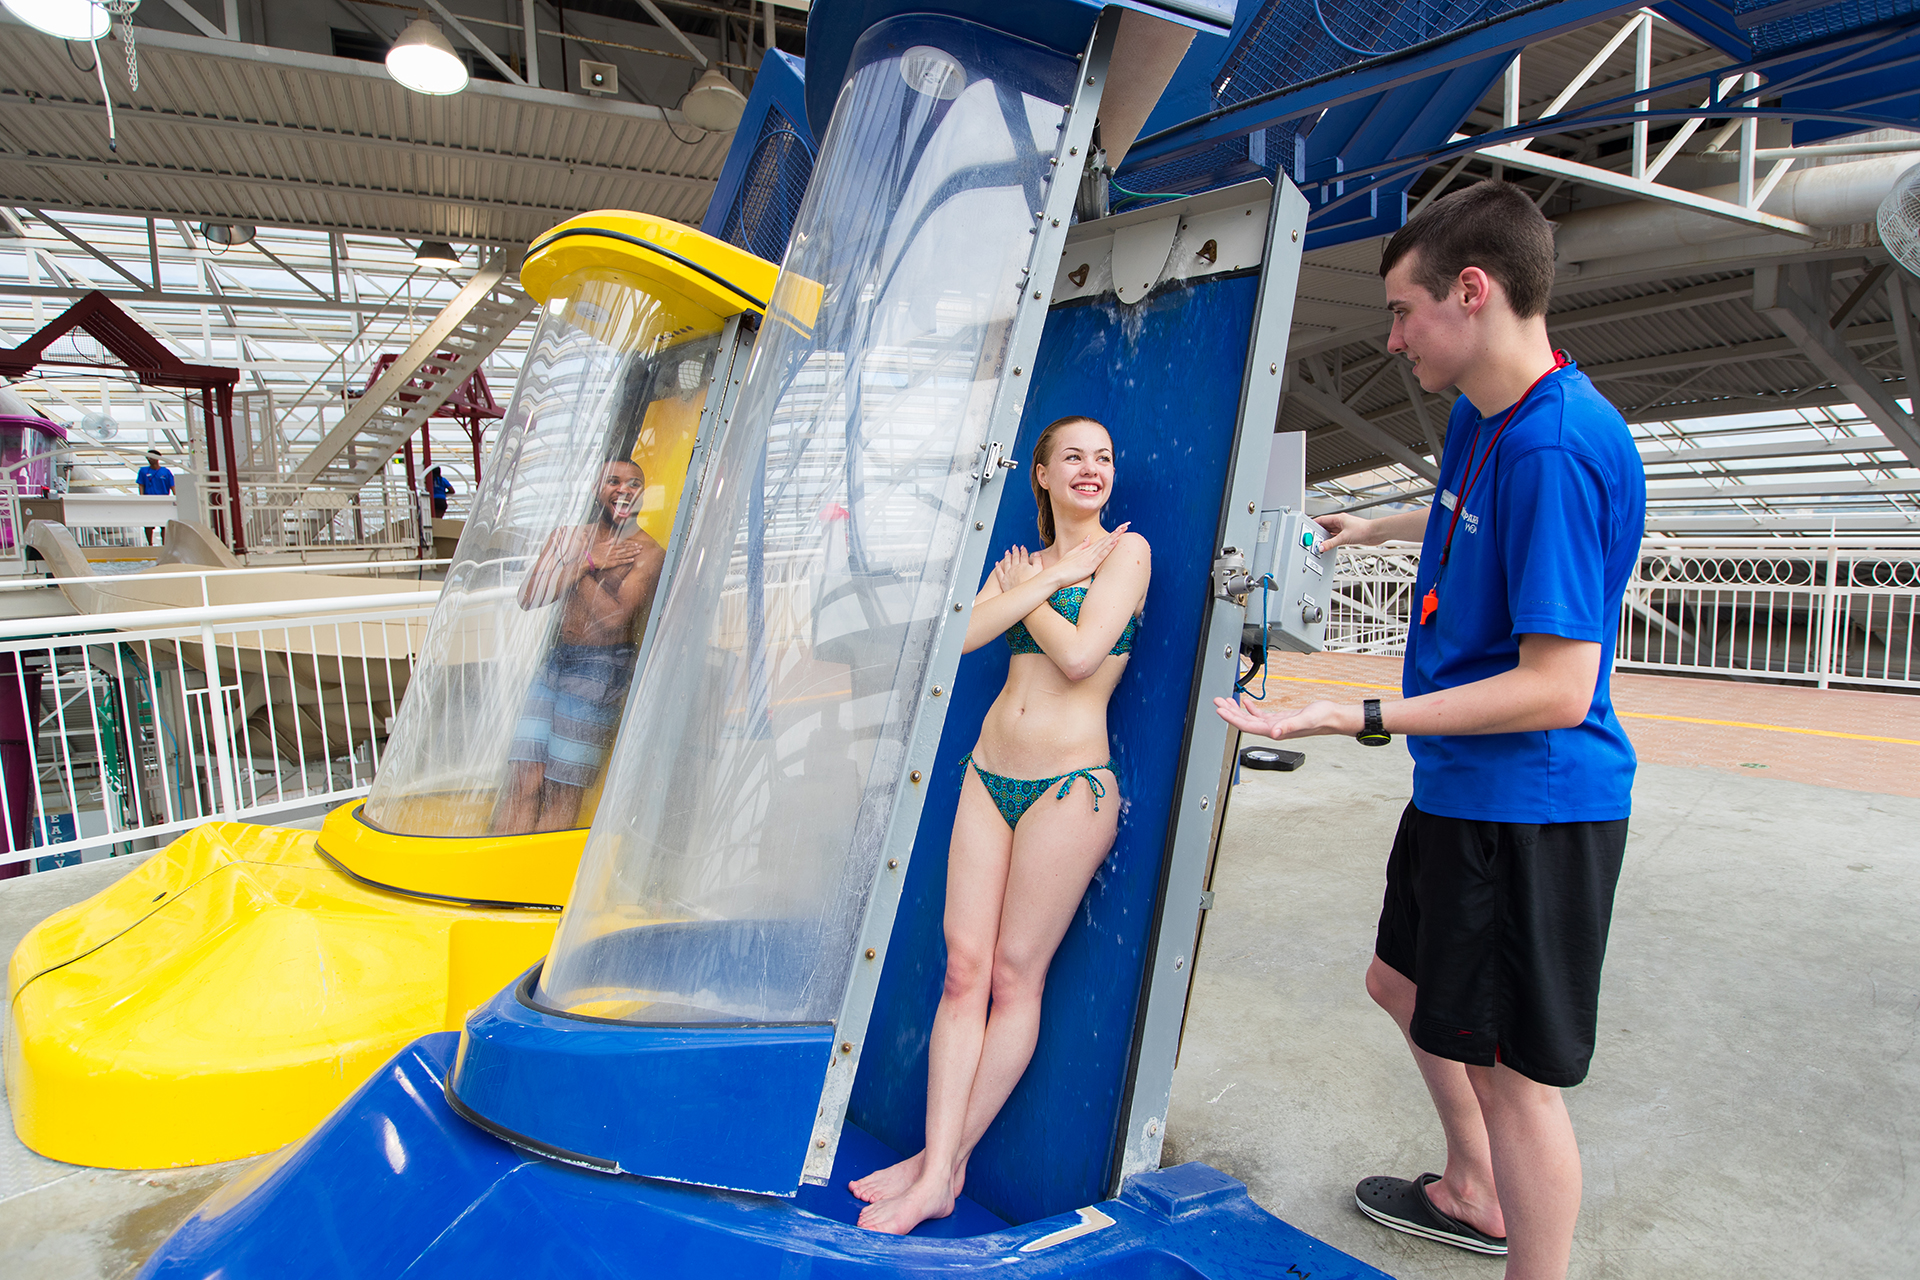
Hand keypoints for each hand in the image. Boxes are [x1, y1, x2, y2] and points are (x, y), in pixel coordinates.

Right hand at [594, 538, 644, 569]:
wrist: (589, 559)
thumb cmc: (593, 552)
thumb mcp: (600, 545)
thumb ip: (607, 542)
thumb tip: (613, 538)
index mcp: (611, 547)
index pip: (623, 545)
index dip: (630, 544)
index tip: (636, 544)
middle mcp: (614, 551)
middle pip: (626, 549)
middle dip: (634, 548)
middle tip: (641, 547)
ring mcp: (613, 557)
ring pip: (625, 554)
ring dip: (633, 553)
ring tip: (639, 552)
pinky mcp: (612, 563)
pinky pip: (621, 561)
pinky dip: (627, 560)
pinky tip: (633, 560)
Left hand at [994, 546, 1044, 591]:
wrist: (1024, 596)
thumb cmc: (1033, 585)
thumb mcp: (1040, 571)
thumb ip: (1038, 561)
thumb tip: (1036, 553)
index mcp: (1024, 565)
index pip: (1024, 556)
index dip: (1023, 551)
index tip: (1023, 547)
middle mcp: (1015, 568)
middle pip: (1015, 558)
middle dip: (1015, 551)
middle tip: (1014, 547)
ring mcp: (1008, 574)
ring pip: (1006, 563)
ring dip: (1007, 557)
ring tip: (1007, 552)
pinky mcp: (1003, 581)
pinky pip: (999, 572)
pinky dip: (998, 567)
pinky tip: (997, 563)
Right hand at [1048, 522, 1129, 586]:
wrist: (1055, 575)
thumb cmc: (1063, 567)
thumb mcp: (1072, 554)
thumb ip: (1081, 545)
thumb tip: (1088, 537)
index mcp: (1086, 550)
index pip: (1102, 540)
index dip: (1112, 534)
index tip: (1120, 528)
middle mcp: (1089, 551)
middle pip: (1106, 539)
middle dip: (1117, 531)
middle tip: (1127, 524)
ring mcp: (1089, 557)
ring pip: (1105, 544)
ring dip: (1115, 536)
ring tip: (1124, 529)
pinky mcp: (1089, 564)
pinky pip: (1101, 555)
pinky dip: (1108, 548)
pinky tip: (1115, 542)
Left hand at [1212, 693, 1355, 739]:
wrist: (1333, 717)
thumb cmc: (1322, 719)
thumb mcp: (1304, 720)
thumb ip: (1288, 726)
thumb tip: (1273, 733)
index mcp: (1275, 731)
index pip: (1247, 725)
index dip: (1232, 718)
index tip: (1220, 710)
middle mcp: (1272, 729)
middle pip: (1245, 722)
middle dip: (1229, 712)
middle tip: (1217, 702)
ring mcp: (1276, 724)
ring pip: (1250, 718)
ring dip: (1237, 710)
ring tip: (1225, 701)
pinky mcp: (1280, 719)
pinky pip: (1261, 715)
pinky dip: (1251, 709)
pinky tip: (1245, 703)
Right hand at [1311, 512, 1373, 549]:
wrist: (1376, 533)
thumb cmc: (1364, 530)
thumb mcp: (1344, 537)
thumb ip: (1331, 543)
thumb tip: (1322, 547)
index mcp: (1338, 518)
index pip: (1321, 519)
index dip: (1313, 524)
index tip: (1306, 528)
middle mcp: (1340, 522)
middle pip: (1325, 526)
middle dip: (1318, 532)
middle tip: (1312, 539)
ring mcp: (1344, 529)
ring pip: (1330, 532)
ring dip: (1325, 537)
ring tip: (1319, 543)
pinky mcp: (1348, 535)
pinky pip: (1336, 537)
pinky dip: (1332, 541)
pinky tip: (1330, 545)